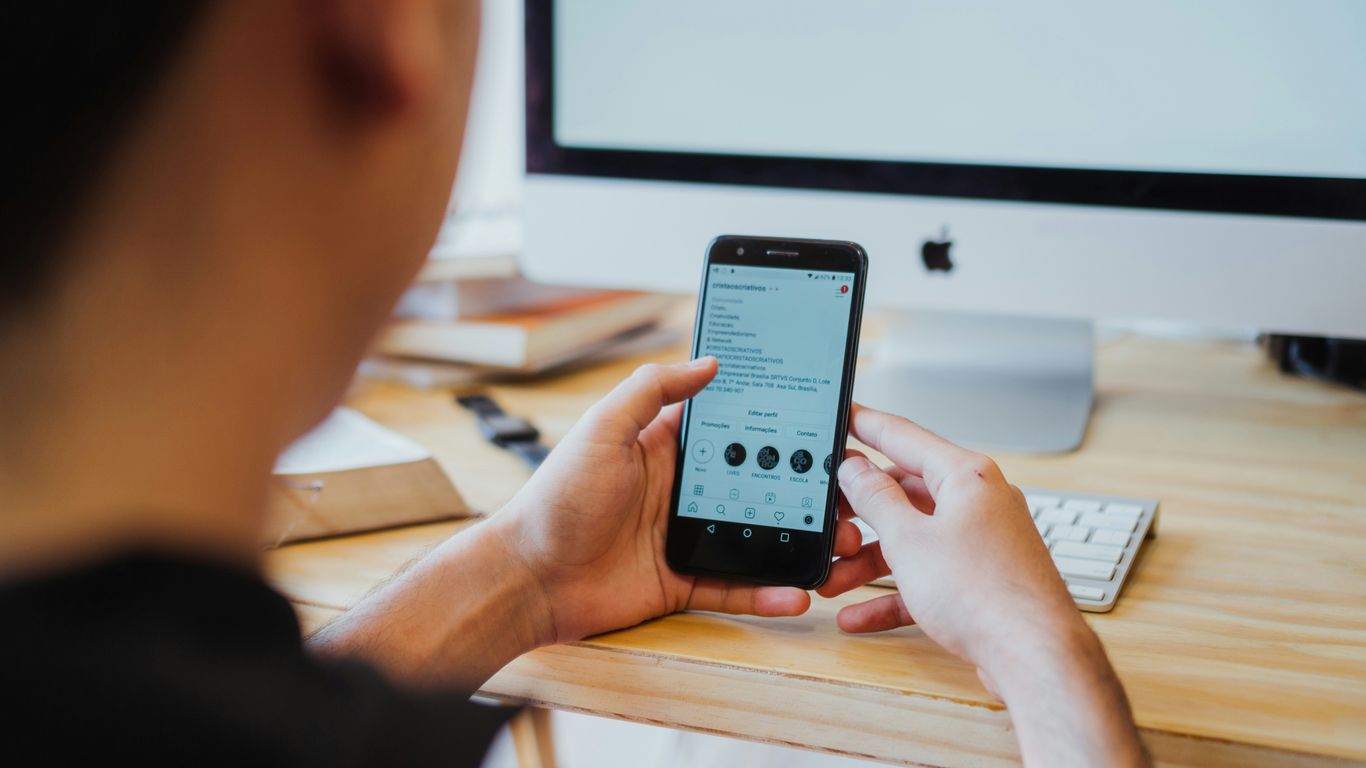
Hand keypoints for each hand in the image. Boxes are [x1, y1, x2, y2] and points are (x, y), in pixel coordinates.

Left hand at [490, 358, 857, 643]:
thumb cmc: (554, 499)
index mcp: (664, 447)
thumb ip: (652, 390)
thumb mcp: (601, 429)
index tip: (816, 415)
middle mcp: (679, 489)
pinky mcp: (681, 581)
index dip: (770, 420)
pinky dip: (766, 592)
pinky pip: (734, 586)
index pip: (729, 426)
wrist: (527, 577)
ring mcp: (683, 536)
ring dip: (794, 540)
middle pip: (753, 481)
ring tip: (835, 541)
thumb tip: (708, 361)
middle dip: (799, 484)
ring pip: (754, 535)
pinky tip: (796, 592)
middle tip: (844, 486)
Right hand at [820, 404, 1081, 670]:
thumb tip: (856, 469)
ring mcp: (983, 541)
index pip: (904, 436)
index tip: (844, 415)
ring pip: (914, 539)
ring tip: (834, 581)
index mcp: (967, 476)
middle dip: (859, 515)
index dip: (866, 425)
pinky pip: (928, 576)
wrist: (1034, 657)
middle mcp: (980, 502)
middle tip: (827, 521)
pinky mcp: (982, 579)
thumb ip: (875, 499)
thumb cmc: (987, 595)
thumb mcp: (908, 540)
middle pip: (905, 493)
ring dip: (870, 561)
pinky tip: (860, 614)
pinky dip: (895, 591)